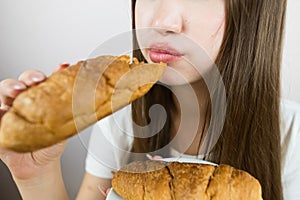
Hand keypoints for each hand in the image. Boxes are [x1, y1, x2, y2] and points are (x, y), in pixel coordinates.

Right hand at [0, 64, 68, 180]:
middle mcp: (23, 101)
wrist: (39, 165)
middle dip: (27, 78)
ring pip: (4, 92)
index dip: (50, 73)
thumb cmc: (51, 143)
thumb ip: (70, 110)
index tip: (61, 69)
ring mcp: (8, 111)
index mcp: (39, 98)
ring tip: (16, 93)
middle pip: (22, 82)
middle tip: (34, 81)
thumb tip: (85, 96)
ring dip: (9, 88)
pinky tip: (1, 110)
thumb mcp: (64, 127)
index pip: (42, 81)